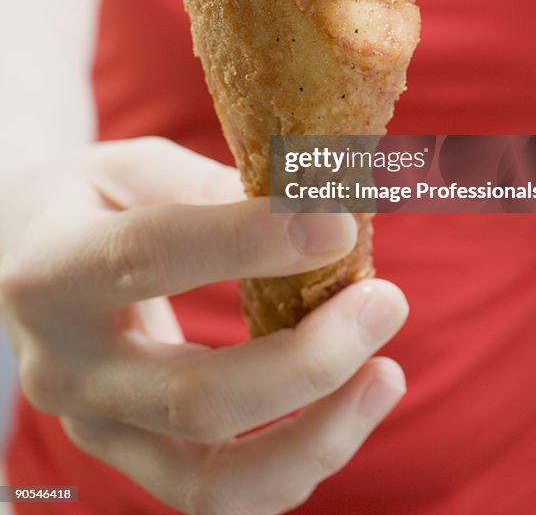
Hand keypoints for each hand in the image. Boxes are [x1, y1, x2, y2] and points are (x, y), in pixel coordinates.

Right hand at [0, 138, 407, 514]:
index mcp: (56, 268)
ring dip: (317, 437)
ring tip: (385, 376)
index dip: (251, 243)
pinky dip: (295, 465)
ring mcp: (96, 427)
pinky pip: (219, 497)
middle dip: (309, 360)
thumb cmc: (88, 201)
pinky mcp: (130, 457)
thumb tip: (309, 209)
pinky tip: (345, 410)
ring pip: (211, 481)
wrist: (19, 263)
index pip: (153, 258)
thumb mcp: (132, 165)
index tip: (339, 225)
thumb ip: (206, 185)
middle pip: (195, 398)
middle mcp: (68, 366)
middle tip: (386, 303)